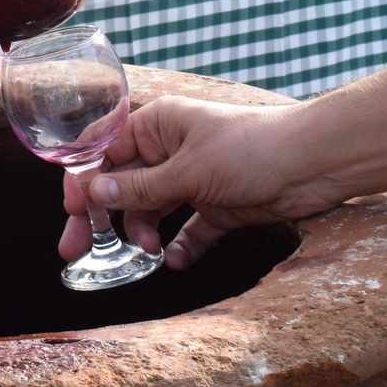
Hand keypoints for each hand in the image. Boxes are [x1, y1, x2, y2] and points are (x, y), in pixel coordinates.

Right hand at [57, 97, 347, 269]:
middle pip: (122, 185)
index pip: (105, 152)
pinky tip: (176, 261)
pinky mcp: (219, 204)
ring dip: (143, 232)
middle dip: (102, 217)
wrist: (315, 163)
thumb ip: (139, 188)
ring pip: (151, 209)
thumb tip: (92, 195)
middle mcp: (170, 150)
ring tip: (148, 252)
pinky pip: (189, 228)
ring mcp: (194, 178)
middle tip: (78, 250)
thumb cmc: (250, 149)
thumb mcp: (188, 171)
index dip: (83, 182)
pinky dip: (181, 245)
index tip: (71, 214)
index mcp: (156, 125)